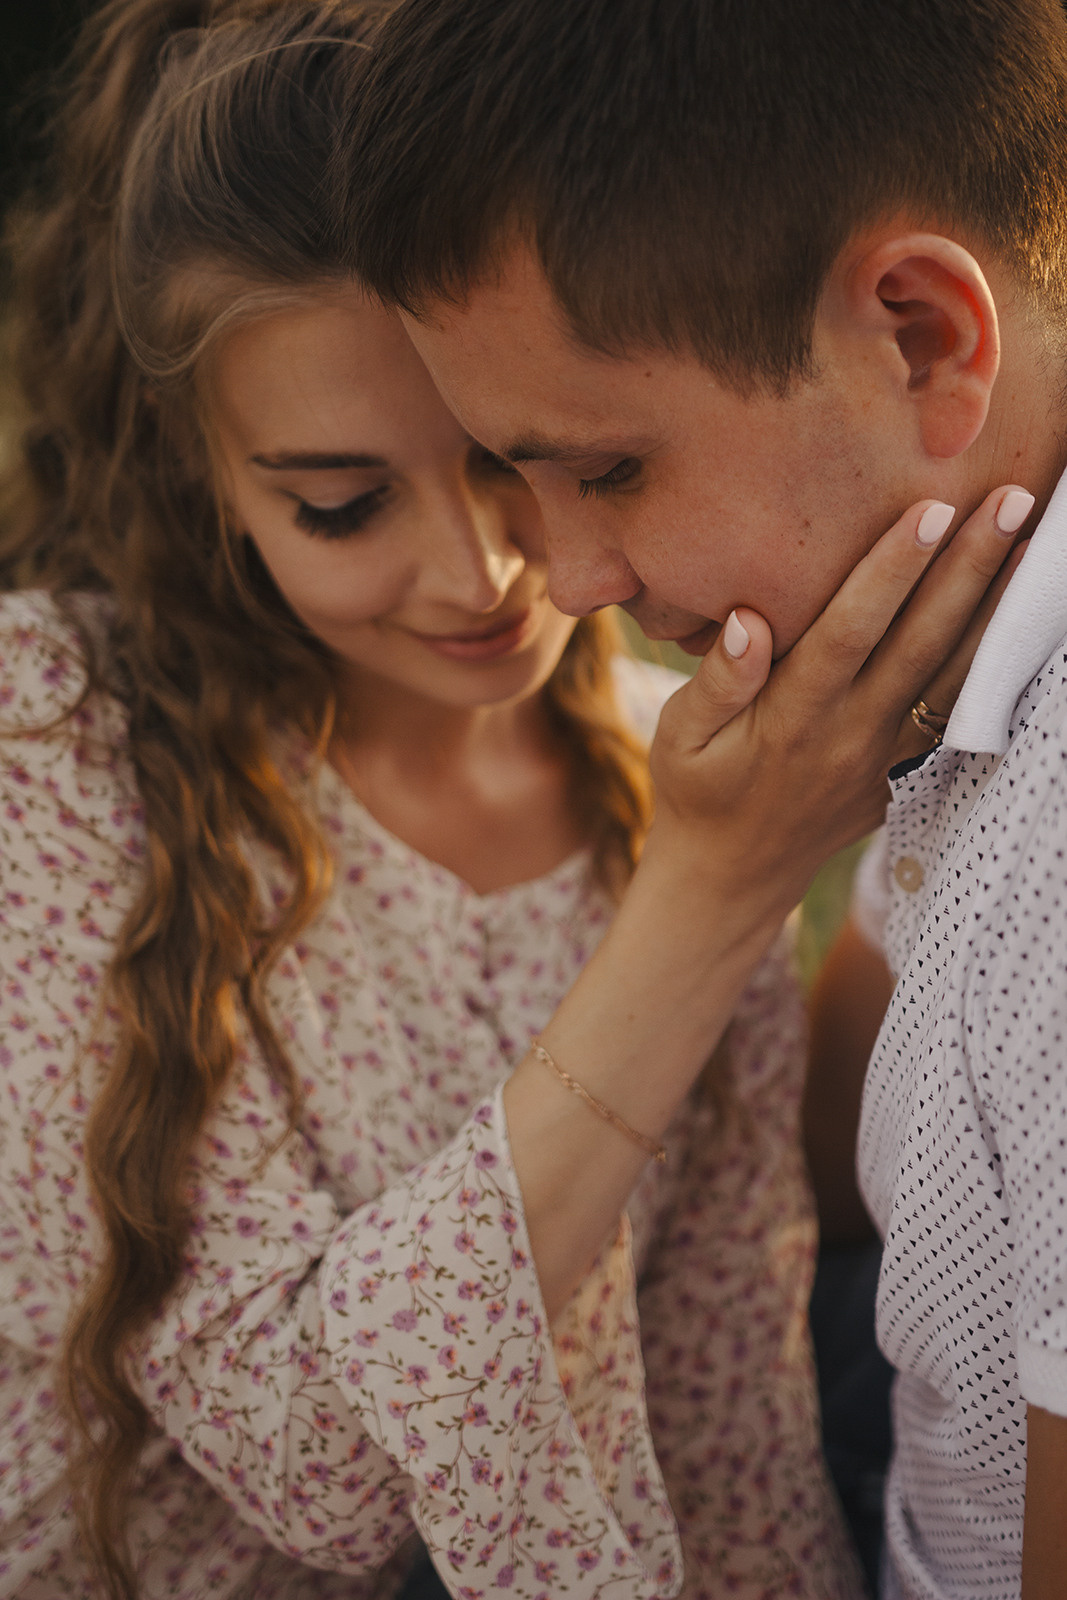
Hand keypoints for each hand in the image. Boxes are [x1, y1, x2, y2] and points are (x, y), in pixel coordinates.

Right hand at [645, 485, 1026, 915]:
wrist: (730, 879)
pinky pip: (955, 716)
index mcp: (791, 718)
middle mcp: (849, 736)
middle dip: (968, 570)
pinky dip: (991, 668)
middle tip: (1012, 501)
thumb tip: (748, 619)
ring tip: (1033, 549)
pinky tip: (1018, 623)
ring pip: (951, 678)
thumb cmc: (693, 792)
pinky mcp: (902, 775)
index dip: (891, 572)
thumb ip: (716, 680)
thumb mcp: (679, 737)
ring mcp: (884, 759)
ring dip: (995, 612)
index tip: (930, 510)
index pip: (849, 632)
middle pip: (920, 644)